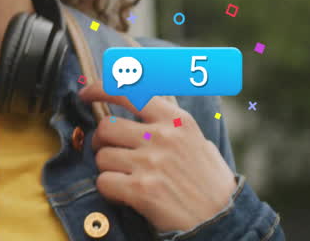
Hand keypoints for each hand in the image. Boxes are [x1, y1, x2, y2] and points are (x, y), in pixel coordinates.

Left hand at [79, 84, 237, 233]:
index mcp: (176, 120)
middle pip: (106, 127)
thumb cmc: (210, 182)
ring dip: (106, 169)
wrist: (222, 221)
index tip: (87, 94)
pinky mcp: (141, 190)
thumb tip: (139, 105)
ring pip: (101, 156)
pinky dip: (109, 190)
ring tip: (124, 177)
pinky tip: (125, 194)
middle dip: (101, 141)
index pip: (129, 92)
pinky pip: (103, 182)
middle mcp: (163, 136)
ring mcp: (151, 162)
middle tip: (108, 151)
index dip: (101, 89)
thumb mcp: (197, 141)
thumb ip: (169, 124)